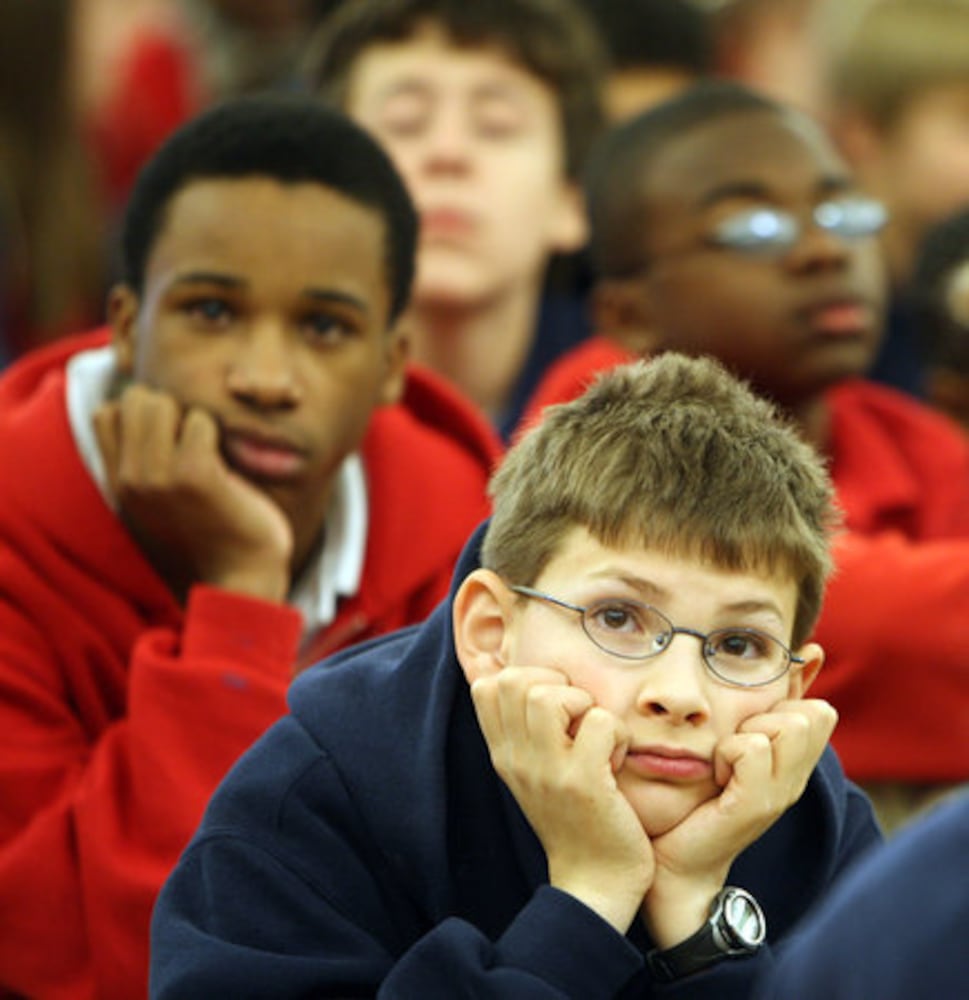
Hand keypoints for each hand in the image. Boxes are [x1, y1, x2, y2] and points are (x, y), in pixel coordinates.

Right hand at [94, 385, 292, 600]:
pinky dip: (217, 433)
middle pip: (135, 399)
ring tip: (209, 454)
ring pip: (162, 402)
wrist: (243, 574)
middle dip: (170, 408)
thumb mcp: (164, 495)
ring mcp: (159, 477)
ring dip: (194, 419)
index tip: (173, 439)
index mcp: (119, 483)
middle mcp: (131, 479)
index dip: (143, 413)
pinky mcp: (194, 476)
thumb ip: (147, 459)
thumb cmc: (214, 528)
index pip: (106, 414)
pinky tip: (226, 466)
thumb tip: (149, 401)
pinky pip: (201, 420)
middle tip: (196, 444)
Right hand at [470, 666, 651, 932]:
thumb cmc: (575, 819)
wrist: (593, 884)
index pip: (488, 686)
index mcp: (503, 754)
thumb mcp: (535, 772)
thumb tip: (536, 679)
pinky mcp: (582, 783)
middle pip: (515, 680)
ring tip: (594, 738)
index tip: (555, 708)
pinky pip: (600, 722)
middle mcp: (515, 759)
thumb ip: (528, 730)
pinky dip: (618, 734)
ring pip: (551, 695)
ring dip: (584, 705)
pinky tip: (615, 763)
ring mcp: (546, 771)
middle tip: (578, 719)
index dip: (528, 678)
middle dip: (557, 685)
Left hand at [643, 698, 836, 945]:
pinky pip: (754, 749)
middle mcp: (796, 780)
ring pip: (789, 725)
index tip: (749, 734)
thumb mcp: (731, 756)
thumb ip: (750, 725)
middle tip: (735, 749)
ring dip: (746, 733)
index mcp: (794, 767)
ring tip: (725, 763)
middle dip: (765, 717)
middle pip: (810, 714)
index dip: (783, 708)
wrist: (678, 863)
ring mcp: (781, 794)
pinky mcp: (756, 805)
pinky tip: (716, 776)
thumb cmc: (696, 802)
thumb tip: (768, 687)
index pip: (820, 712)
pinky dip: (728, 751)